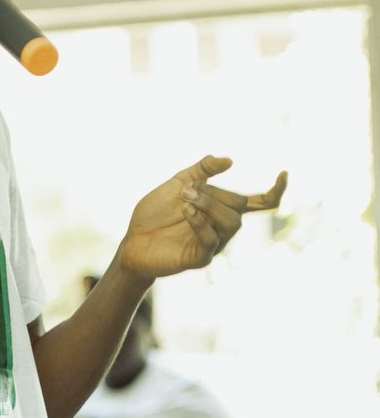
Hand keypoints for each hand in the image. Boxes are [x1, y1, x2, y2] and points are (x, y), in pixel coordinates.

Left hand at [118, 155, 287, 278]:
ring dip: (209, 205)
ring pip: (231, 223)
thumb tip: (228, 159)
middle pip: (239, 208)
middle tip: (187, 190)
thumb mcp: (177, 183)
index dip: (274, 192)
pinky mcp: (199, 258)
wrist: (132, 239)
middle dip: (216, 194)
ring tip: (186, 199)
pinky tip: (187, 212)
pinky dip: (201, 222)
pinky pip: (211, 241)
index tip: (284, 173)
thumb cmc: (155, 213)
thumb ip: (201, 170)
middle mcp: (222, 228)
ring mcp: (213, 244)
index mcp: (221, 209)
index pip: (258, 203)